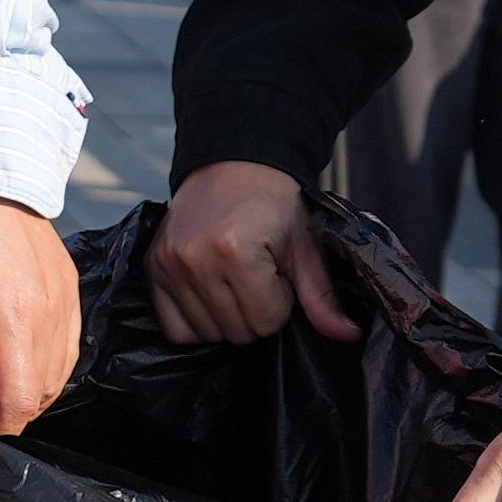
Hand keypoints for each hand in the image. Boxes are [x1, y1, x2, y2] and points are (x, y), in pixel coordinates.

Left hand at [0, 191, 77, 431]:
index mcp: (8, 317)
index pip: (19, 399)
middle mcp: (48, 313)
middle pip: (44, 392)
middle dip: (12, 412)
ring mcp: (65, 298)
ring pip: (63, 371)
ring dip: (33, 390)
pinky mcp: (70, 285)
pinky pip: (70, 343)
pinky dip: (49, 362)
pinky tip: (18, 357)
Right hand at [149, 159, 348, 345]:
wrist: (232, 165)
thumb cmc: (272, 203)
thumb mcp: (304, 243)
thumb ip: (321, 294)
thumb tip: (348, 336)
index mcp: (235, 249)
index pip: (266, 322)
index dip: (280, 303)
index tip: (278, 274)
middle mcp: (195, 258)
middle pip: (236, 332)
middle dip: (256, 312)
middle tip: (258, 276)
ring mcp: (169, 264)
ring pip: (207, 334)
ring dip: (228, 318)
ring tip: (235, 281)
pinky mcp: (152, 268)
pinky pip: (174, 329)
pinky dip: (196, 322)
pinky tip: (211, 296)